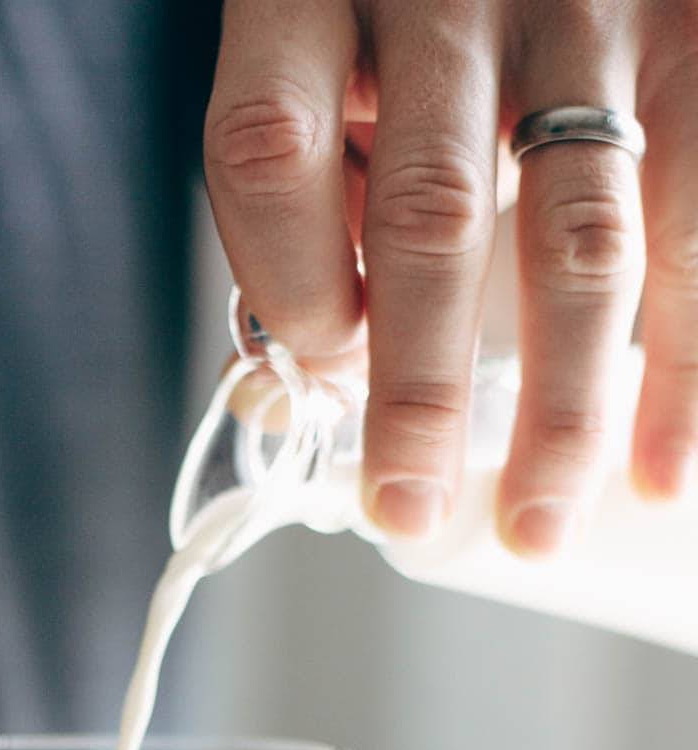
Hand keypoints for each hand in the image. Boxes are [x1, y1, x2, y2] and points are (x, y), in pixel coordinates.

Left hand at [205, 0, 692, 554]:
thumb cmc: (408, 4)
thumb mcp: (327, 54)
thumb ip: (303, 193)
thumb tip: (276, 390)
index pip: (268, 147)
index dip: (285, 279)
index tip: (315, 375)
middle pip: (428, 215)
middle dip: (418, 393)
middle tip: (407, 509)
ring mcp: (592, 9)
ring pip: (581, 240)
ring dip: (564, 409)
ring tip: (539, 523)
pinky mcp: (697, 38)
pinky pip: (697, 218)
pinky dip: (685, 365)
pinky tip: (664, 464)